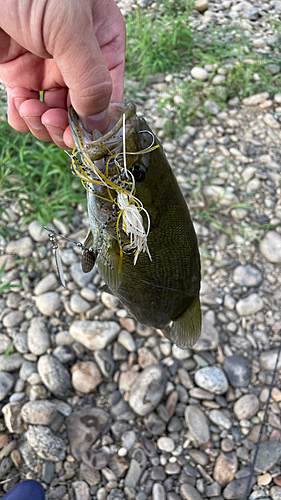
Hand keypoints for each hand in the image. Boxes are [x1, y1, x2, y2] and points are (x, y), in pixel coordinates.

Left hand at [0, 0, 125, 147]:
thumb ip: (90, 77)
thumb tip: (99, 124)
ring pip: (54, 116)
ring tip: (29, 107)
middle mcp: (78, 60)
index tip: (84, 137)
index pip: (110, 96)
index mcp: (103, 43)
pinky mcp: (19, 72)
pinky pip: (27, 109)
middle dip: (66, 125)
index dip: (99, 122)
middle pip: (81, 113)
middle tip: (52, 121)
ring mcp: (48, 68)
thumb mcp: (69, 27)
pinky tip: (18, 103)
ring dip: (42, 123)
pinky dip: (22, 116)